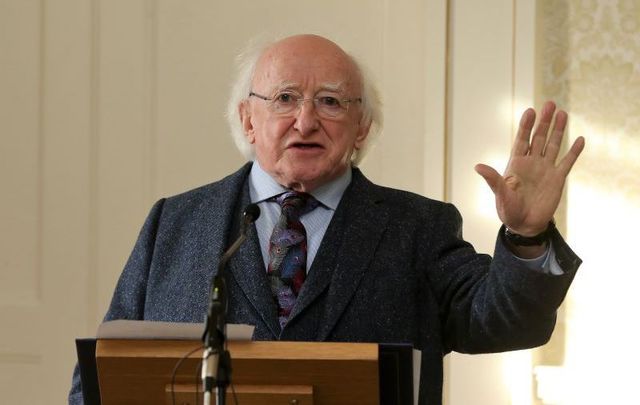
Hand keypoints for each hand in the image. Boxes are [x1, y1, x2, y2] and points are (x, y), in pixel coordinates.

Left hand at [475, 101, 584, 235]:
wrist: (524, 224)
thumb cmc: (508, 209)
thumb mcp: (499, 193)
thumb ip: (493, 179)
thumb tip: (477, 166)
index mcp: (516, 163)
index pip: (522, 139)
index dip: (526, 125)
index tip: (530, 111)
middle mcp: (532, 162)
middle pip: (539, 137)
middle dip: (544, 121)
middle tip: (550, 103)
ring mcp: (545, 169)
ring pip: (553, 145)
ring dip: (558, 129)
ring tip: (563, 113)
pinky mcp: (558, 179)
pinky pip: (567, 162)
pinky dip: (574, 151)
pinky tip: (579, 139)